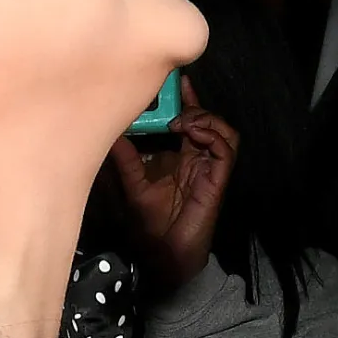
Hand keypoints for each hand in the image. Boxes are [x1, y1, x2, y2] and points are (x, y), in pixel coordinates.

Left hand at [109, 76, 239, 296]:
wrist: (165, 255)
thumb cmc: (150, 224)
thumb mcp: (132, 184)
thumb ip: (125, 158)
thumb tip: (111, 131)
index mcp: (179, 156)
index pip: (186, 120)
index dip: (182, 99)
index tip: (172, 81)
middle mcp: (197, 158)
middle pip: (206, 119)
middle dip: (193, 103)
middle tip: (176, 93)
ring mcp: (210, 168)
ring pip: (222, 130)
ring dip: (205, 118)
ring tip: (182, 120)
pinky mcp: (218, 180)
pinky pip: (226, 149)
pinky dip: (213, 135)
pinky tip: (192, 133)